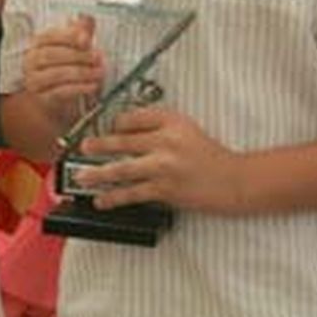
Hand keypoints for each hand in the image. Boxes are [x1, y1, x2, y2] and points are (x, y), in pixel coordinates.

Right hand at [21, 16, 104, 126]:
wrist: (54, 95)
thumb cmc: (63, 65)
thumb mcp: (73, 46)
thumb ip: (81, 31)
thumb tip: (87, 18)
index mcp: (38, 43)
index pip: (49, 36)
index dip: (68, 36)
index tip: (86, 38)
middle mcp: (31, 61)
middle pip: (51, 55)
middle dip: (78, 55)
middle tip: (98, 57)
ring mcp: (34, 80)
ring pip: (56, 74)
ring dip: (81, 73)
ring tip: (99, 72)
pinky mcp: (42, 98)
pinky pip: (60, 92)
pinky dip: (79, 88)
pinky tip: (92, 85)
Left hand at [75, 106, 246, 214]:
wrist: (234, 181)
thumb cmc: (211, 157)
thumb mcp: (187, 130)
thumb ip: (159, 128)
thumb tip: (124, 133)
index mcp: (172, 121)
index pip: (133, 116)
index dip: (115, 123)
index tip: (104, 128)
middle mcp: (166, 140)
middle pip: (122, 140)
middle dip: (97, 145)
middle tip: (82, 147)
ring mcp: (164, 166)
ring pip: (121, 168)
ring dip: (97, 173)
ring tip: (81, 176)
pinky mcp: (165, 189)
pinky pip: (132, 193)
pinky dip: (113, 197)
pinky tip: (101, 200)